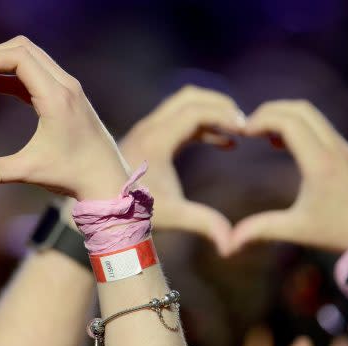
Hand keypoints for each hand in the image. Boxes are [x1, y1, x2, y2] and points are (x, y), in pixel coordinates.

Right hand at [0, 36, 129, 200]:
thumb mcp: (31, 171)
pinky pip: (36, 71)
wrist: (107, 180)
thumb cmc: (73, 175)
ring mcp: (69, 87)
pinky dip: (13, 75)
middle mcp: (65, 85)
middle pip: (22, 47)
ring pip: (30, 56)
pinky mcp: (68, 94)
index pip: (18, 56)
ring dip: (2, 65)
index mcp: (57, 97)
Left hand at [120, 86, 244, 254]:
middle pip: (190, 97)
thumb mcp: (170, 216)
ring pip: (184, 105)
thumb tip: (229, 245)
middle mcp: (149, 128)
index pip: (195, 111)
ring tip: (238, 133)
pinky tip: (225, 143)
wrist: (100, 212)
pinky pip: (181, 120)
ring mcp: (147, 131)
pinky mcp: (149, 138)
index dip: (224, 116)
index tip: (247, 131)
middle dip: (220, 105)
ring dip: (212, 113)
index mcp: (156, 140)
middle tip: (245, 124)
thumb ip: (202, 223)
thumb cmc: (131, 214)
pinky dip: (204, 125)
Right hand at [228, 100, 347, 253]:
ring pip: (312, 115)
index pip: (289, 121)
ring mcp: (343, 147)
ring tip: (261, 135)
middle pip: (300, 109)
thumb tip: (228, 244)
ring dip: (284, 117)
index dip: (261, 119)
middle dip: (270, 111)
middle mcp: (334, 148)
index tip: (242, 132)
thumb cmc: (342, 232)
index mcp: (320, 162)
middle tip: (248, 128)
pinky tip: (282, 144)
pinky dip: (297, 125)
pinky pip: (320, 126)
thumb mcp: (298, 230)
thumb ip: (261, 230)